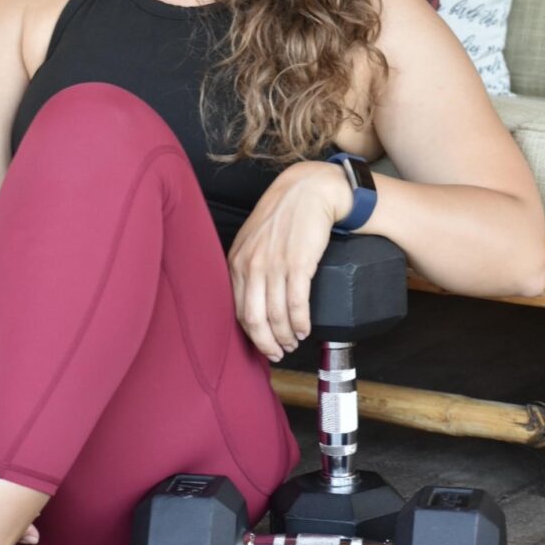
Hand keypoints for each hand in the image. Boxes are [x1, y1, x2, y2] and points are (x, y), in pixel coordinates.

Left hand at [227, 161, 350, 360]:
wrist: (306, 191)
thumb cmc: (281, 215)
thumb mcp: (252, 240)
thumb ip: (247, 267)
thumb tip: (250, 299)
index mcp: (237, 262)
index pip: (238, 311)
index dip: (252, 336)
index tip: (263, 346)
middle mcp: (251, 266)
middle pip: (254, 320)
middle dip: (267, 343)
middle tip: (279, 353)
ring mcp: (274, 266)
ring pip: (276, 316)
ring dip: (286, 336)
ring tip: (294, 341)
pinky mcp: (298, 264)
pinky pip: (297, 304)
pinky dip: (300, 323)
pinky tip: (304, 329)